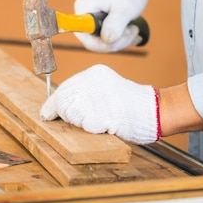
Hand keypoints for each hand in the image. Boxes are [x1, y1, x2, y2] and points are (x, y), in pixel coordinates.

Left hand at [40, 64, 158, 143]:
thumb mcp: (103, 88)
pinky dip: (95, 129)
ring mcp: (103, 97)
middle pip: (65, 104)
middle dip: (69, 116)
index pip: (63, 90)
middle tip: (86, 120)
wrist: (155, 109)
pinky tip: (107, 125)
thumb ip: (83, 93)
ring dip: (83, 123)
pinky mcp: (110, 113)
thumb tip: (55, 106)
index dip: (54, 105)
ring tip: (100, 120)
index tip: (47, 114)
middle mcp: (96, 82)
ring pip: (75, 116)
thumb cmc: (127, 103)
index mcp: (94, 74)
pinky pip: (90, 126)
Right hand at [74, 0, 151, 51]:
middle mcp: (82, 11)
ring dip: (120, 39)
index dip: (102, 44)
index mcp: (84, 6)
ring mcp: (89, 14)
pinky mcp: (96, 17)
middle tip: (134, 33)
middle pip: (94, 39)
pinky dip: (119, 36)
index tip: (121, 40)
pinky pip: (105, 33)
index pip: (85, 36)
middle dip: (116, 41)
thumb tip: (106, 40)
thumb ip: (114, 25)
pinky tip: (131, 31)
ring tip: (134, 30)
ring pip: (101, 39)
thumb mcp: (124, 9)